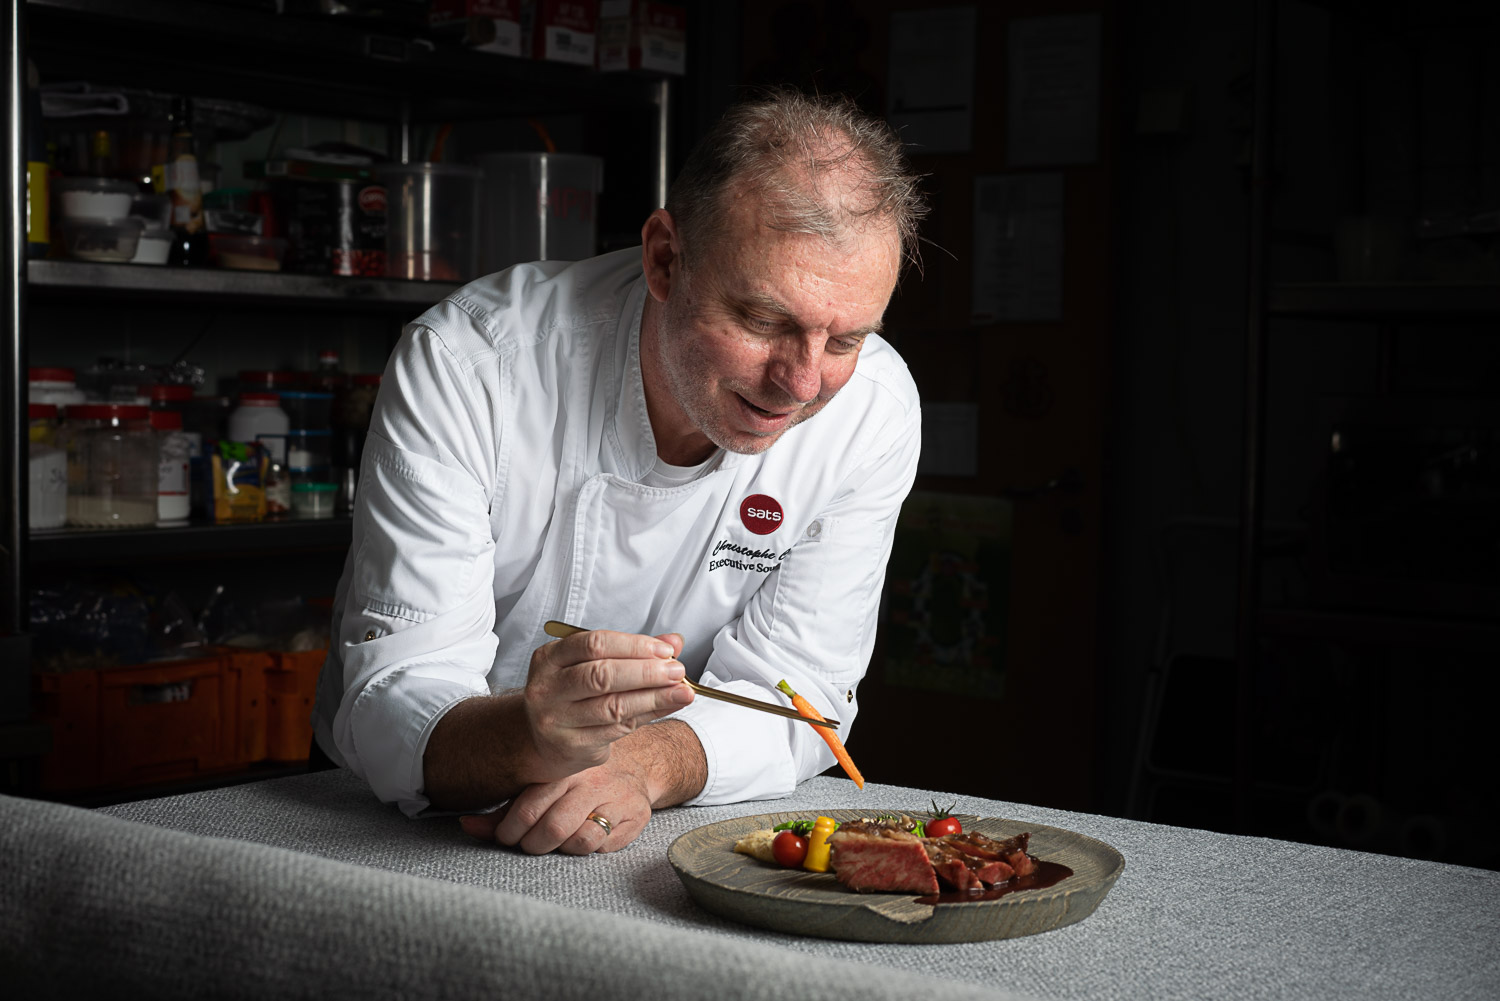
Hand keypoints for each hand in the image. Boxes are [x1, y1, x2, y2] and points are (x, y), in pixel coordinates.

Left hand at [457, 719, 707, 854]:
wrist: (635, 764)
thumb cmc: (576, 780)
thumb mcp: (540, 785)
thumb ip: (504, 809)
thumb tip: (466, 826)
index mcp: (562, 766)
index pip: (529, 807)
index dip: (510, 831)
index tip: (506, 836)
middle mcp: (592, 778)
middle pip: (554, 828)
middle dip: (533, 845)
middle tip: (529, 843)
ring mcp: (617, 796)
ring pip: (581, 841)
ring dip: (562, 849)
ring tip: (557, 841)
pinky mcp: (636, 814)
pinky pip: (605, 846)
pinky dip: (589, 849)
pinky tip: (585, 835)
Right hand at [522, 628, 690, 781]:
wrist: (544, 741)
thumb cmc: (574, 697)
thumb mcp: (593, 666)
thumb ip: (632, 653)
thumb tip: (675, 641)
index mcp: (549, 658)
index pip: (594, 643)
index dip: (634, 645)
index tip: (666, 650)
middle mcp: (546, 688)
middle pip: (602, 675)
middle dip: (647, 672)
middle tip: (678, 671)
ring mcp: (555, 720)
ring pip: (613, 705)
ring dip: (654, 697)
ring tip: (682, 691)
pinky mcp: (572, 745)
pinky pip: (617, 729)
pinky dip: (647, 716)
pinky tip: (666, 707)